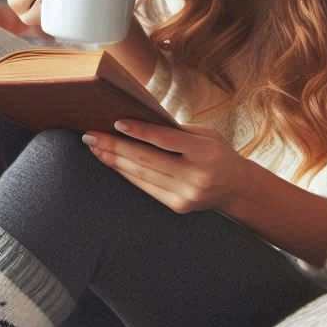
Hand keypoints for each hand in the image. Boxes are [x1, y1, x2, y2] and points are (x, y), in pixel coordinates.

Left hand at [81, 120, 244, 215]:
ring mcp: (186, 194)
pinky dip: (126, 174)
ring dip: (115, 161)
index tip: (116, 123)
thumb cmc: (216, 153)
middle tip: (90, 136)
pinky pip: (146, 187)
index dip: (140, 131)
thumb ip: (176, 130)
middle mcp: (196, 175)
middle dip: (115, 147)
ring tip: (95, 148)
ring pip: (142, 175)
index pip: (166, 140)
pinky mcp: (177, 205)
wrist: (236, 187)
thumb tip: (137, 120)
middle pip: (147, 160)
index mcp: (205, 152)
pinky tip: (112, 163)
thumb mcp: (206, 135)